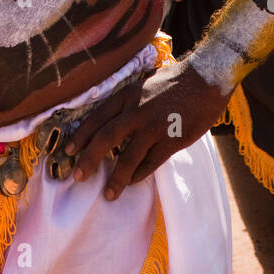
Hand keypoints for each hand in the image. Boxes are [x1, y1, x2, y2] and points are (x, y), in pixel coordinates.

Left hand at [65, 61, 229, 199]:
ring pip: (128, 157)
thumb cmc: (175, 81)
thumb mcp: (144, 84)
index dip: (81, 136)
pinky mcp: (172, 140)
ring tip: (108, 194)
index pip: (97, 117)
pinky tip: (132, 183)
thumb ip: (128, 101)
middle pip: (106, 138)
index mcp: (127, 94)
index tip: (68, 151)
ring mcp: (154, 127)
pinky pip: (151, 162)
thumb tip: (112, 119)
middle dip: (89, 158)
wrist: (206, 80)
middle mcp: (137, 111)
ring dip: (116, 177)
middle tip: (78, 176)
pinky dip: (140, 175)